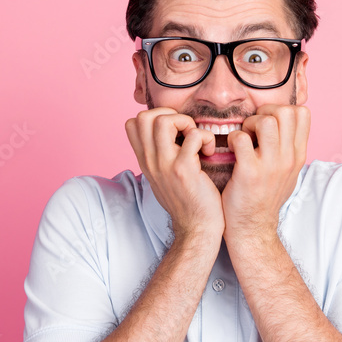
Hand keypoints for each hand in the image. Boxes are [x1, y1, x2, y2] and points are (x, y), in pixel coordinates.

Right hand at [125, 107, 223, 241]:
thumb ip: (158, 157)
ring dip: (186, 123)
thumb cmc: (186, 201)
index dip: (155, 117)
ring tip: (196, 139)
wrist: (196, 227)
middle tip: (185, 131)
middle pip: (144, 116)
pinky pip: (193, 136)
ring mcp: (165, 165)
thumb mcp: (162, 178)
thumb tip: (163, 136)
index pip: (132, 123)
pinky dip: (205, 138)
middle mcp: (150, 161)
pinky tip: (208, 152)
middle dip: (169, 114)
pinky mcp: (184, 170)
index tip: (174, 130)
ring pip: (164, 120)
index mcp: (145, 160)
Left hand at [221, 104, 309, 242]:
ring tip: (244, 138)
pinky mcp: (249, 172)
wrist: (253, 228)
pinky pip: (241, 139)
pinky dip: (232, 139)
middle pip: (285, 111)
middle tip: (252, 128)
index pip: (303, 113)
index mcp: (298, 155)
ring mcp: (270, 165)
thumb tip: (285, 124)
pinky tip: (231, 151)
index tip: (267, 122)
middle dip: (264, 112)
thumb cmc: (265, 197)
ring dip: (249, 124)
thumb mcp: (288, 173)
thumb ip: (289, 148)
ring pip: (266, 121)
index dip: (281, 109)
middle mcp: (288, 158)